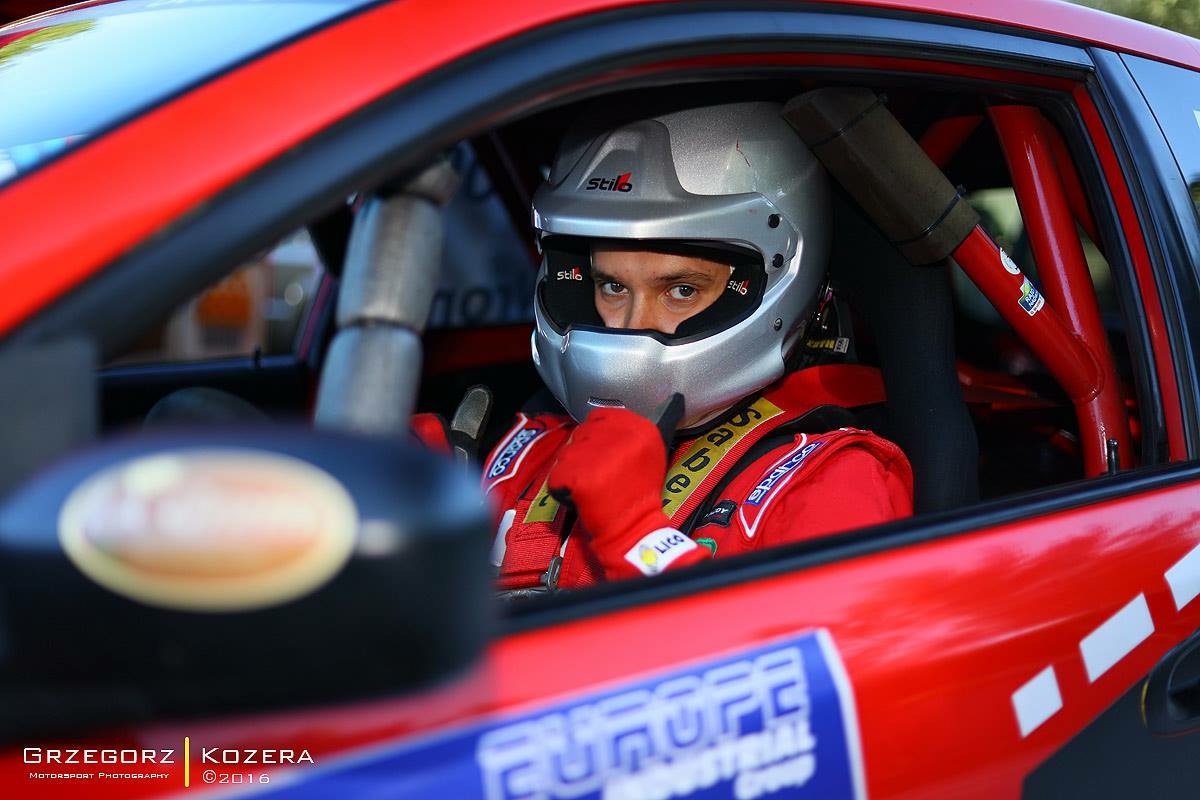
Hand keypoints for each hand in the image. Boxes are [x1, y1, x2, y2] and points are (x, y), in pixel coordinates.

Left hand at [548, 400, 704, 577]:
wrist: (634, 529)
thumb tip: (603, 426)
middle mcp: (615, 434)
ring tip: (594, 489)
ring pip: (566, 455)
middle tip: (599, 476)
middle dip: (583, 455)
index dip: (595, 435)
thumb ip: (627, 435)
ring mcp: (593, 453)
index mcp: (638, 426)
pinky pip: (557, 477)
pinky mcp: (575, 474)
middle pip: (580, 435)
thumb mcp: (649, 455)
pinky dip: (563, 489)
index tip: (601, 453)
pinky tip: (583, 498)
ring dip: (573, 471)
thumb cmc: (640, 495)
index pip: (599, 416)